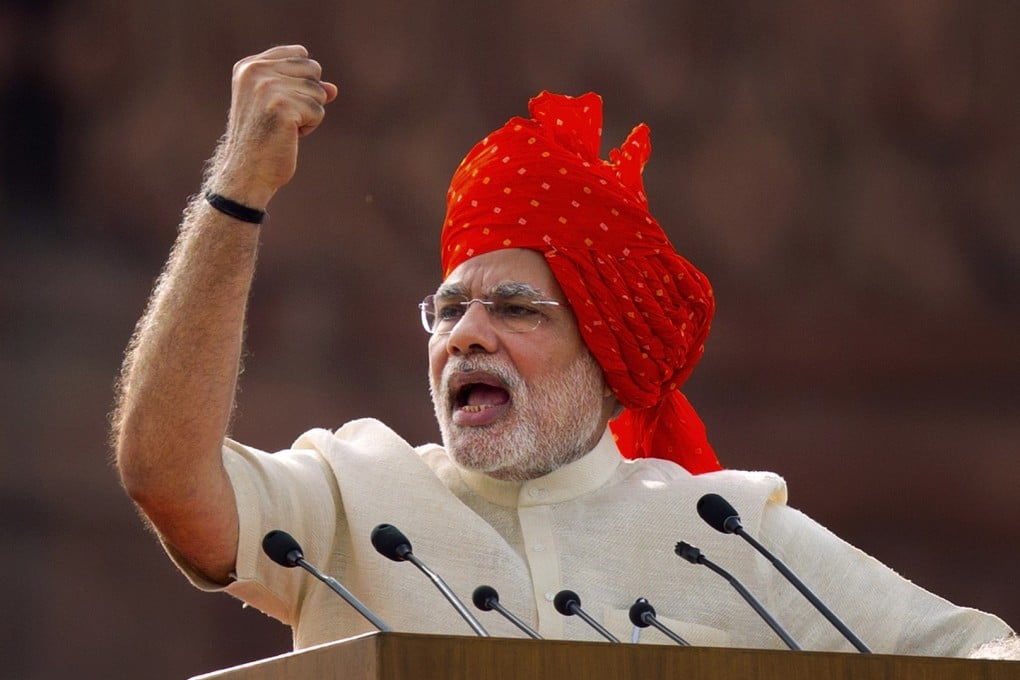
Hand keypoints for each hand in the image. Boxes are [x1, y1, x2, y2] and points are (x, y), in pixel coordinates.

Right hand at [211, 45, 338, 207]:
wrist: (246, 172)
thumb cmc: (264, 140)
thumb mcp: (282, 107)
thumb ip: (305, 90)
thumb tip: (333, 89)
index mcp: (249, 66)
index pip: (300, 54)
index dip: (303, 80)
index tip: (283, 102)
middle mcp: (256, 71)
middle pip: (313, 69)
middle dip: (308, 96)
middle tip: (284, 118)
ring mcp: (268, 87)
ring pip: (318, 91)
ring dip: (309, 114)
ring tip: (285, 128)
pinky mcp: (283, 106)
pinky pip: (318, 111)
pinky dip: (310, 127)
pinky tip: (289, 136)